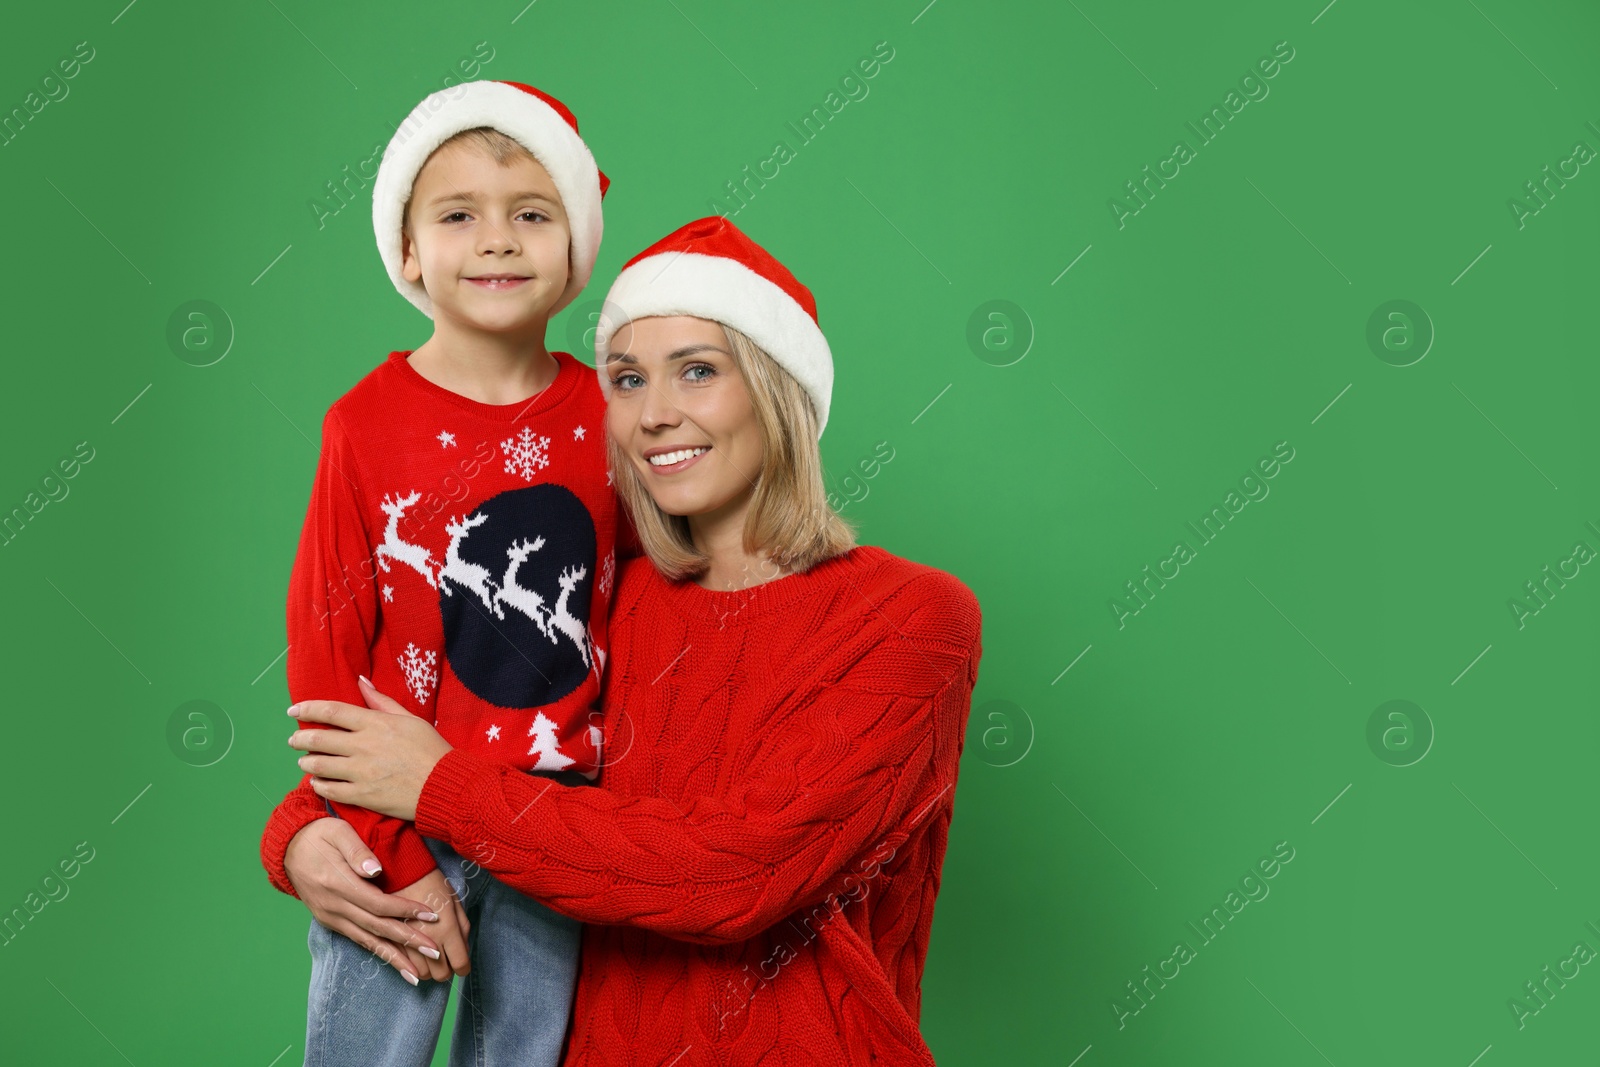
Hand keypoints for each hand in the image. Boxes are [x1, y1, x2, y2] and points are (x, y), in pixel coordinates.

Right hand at [284, 817, 467, 984]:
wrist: (287, 848)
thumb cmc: (319, 835)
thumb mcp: (338, 832)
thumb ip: (357, 850)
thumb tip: (375, 871)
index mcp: (338, 883)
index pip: (378, 903)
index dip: (405, 911)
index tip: (431, 915)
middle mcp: (334, 906)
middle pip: (376, 927)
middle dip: (407, 941)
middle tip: (435, 951)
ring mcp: (331, 916)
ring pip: (367, 941)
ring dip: (394, 958)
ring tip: (417, 975)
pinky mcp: (331, 921)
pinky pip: (358, 940)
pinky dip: (378, 953)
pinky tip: (395, 965)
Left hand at [287, 675, 452, 820]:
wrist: (445, 786)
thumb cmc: (431, 750)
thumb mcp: (410, 719)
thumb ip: (382, 701)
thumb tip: (361, 681)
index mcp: (375, 724)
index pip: (332, 712)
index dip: (308, 708)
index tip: (294, 709)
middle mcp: (363, 746)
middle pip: (319, 739)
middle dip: (300, 738)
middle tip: (294, 739)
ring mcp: (361, 773)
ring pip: (319, 765)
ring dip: (306, 761)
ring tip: (304, 760)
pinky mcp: (363, 796)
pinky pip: (330, 790)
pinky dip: (318, 784)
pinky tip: (317, 781)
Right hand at [393, 867, 471, 982]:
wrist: (400, 867)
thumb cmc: (431, 881)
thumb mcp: (453, 901)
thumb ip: (462, 927)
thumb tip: (463, 950)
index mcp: (447, 929)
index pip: (460, 963)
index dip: (463, 967)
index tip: (462, 966)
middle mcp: (426, 940)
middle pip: (440, 974)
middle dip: (446, 970)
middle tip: (446, 960)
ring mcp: (407, 944)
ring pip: (420, 974)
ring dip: (428, 970)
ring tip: (430, 959)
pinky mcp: (389, 940)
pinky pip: (403, 965)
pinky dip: (409, 967)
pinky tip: (414, 964)